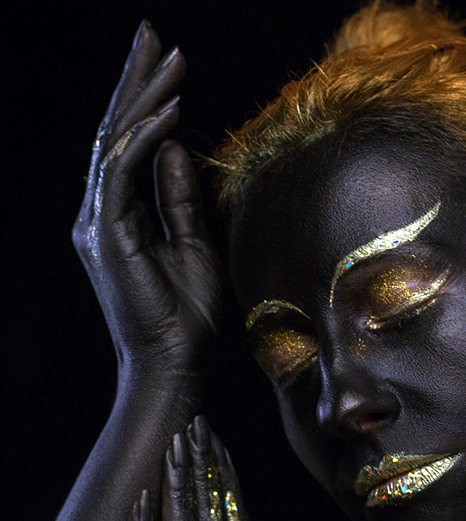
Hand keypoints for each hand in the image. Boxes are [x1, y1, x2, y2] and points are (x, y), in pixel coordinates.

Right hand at [72, 22, 221, 381]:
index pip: (127, 145)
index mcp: (117, 217)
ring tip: (169, 57)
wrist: (174, 367)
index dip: (144, 100)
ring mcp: (97, 223)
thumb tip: (171, 145)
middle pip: (113, 132)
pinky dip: (144, 136)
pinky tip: (170, 109)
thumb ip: (177, 199)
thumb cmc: (186, 320)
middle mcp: (100, 214)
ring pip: (114, 143)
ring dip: (144, 98)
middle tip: (152, 33)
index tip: (165, 61)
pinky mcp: (105, 235)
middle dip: (134, 80)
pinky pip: (122, 170)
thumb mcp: (193, 247)